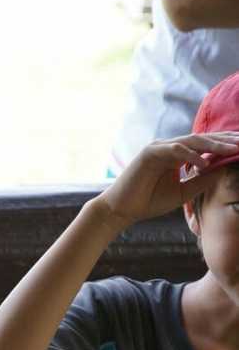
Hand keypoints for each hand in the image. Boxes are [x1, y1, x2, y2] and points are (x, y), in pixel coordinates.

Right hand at [99, 131, 238, 226]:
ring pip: (192, 141)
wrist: (121, 210)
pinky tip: (205, 163)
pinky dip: (191, 155)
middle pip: (203, 139)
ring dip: (213, 145)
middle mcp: (169, 148)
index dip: (225, 146)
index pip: (205, 146)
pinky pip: (175, 150)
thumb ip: (203, 180)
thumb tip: (225, 168)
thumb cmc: (149, 202)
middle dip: (225, 141)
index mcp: (176, 155)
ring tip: (232, 150)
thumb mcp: (183, 192)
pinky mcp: (149, 152)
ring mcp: (158, 148)